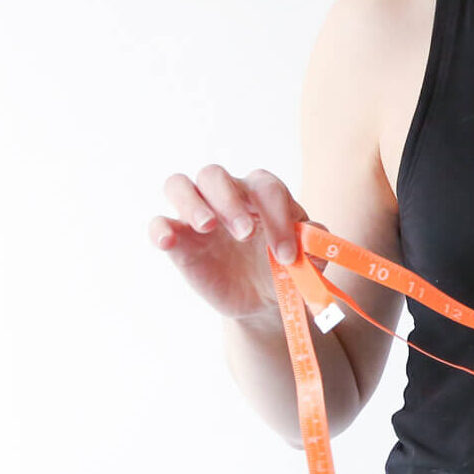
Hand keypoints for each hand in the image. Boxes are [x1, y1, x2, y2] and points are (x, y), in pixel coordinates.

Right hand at [149, 165, 314, 322]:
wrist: (263, 299)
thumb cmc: (285, 268)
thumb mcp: (306, 260)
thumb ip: (314, 244)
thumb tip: (312, 233)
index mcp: (262, 194)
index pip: (265, 188)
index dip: (278, 217)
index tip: (287, 255)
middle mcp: (227, 195)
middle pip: (214, 174)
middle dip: (229, 201)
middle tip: (245, 234)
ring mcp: (198, 215)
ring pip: (179, 185)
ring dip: (192, 203)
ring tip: (208, 228)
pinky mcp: (179, 240)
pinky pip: (159, 223)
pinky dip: (160, 229)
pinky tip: (169, 242)